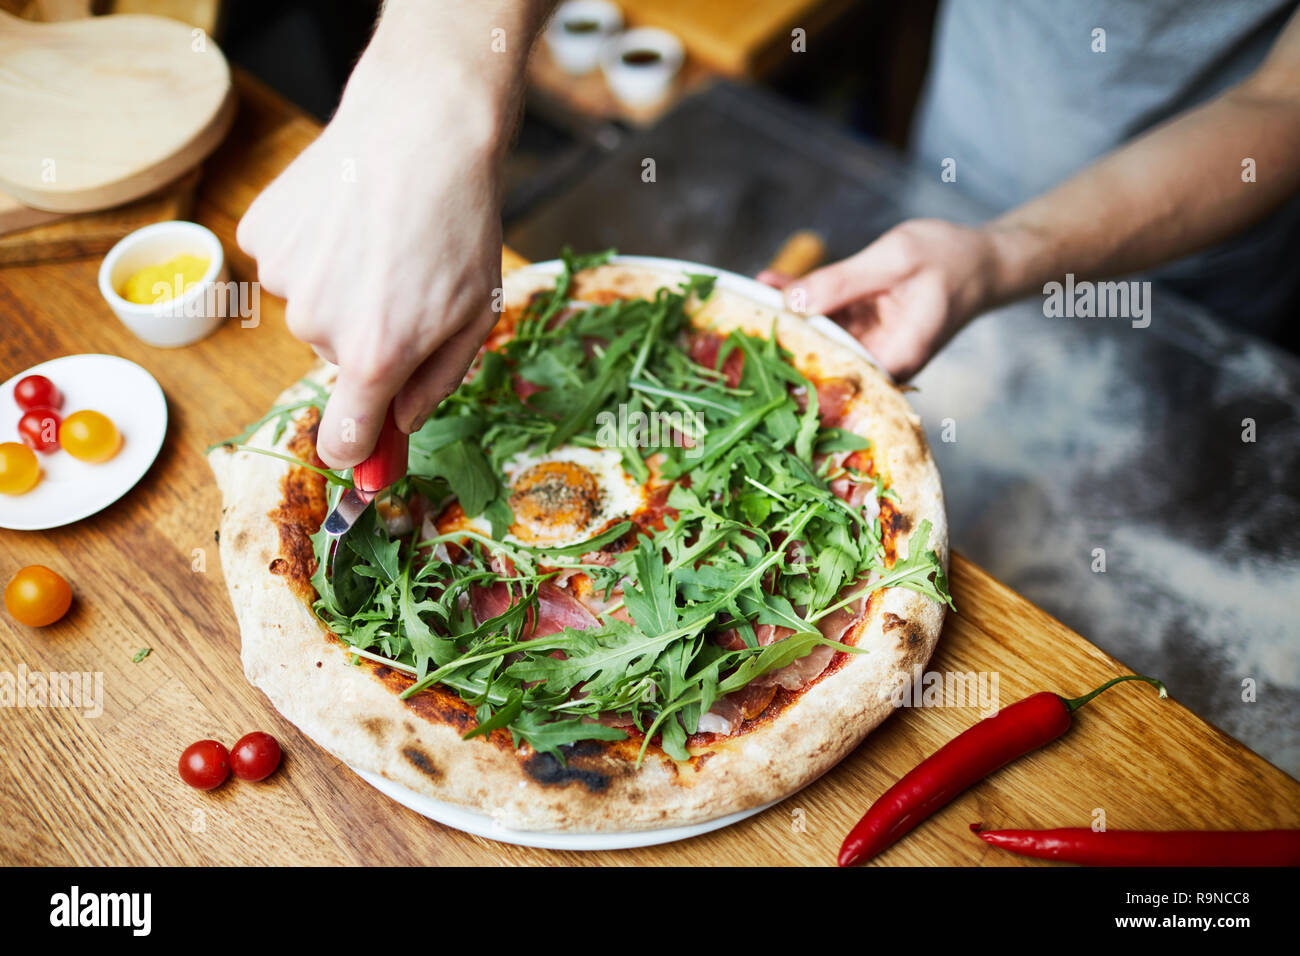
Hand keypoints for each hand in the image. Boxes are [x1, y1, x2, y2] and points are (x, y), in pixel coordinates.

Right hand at [237, 38, 506, 467]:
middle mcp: (318, 324)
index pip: (343, 440)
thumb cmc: (461, 224)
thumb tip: (396, 431)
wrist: (423, 125)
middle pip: (336, 361)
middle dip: (368, 337)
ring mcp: (283, 278)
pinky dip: (312, 251)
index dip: (357, 449)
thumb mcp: (472, 316)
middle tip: (404, 280)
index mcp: (376, 354)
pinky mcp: (260, 235)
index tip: (366, 447)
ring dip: (340, 289)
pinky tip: (346, 217)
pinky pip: (287, 266)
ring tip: (379, 238)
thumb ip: (433, 386)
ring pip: (311, 310)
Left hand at [758, 219, 1005, 379]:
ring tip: (746, 292)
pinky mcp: (865, 331)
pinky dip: (804, 300)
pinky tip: (771, 283)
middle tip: (735, 315)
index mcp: (893, 358)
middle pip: (821, 355)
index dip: (789, 356)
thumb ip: (841, 282)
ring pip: (819, 333)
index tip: (750, 342)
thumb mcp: (893, 260)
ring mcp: (872, 347)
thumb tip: (791, 302)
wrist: (984, 260)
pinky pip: (828, 318)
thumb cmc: (950, 258)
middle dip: (780, 334)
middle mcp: (880, 362)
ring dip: (786, 313)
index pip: (831, 367)